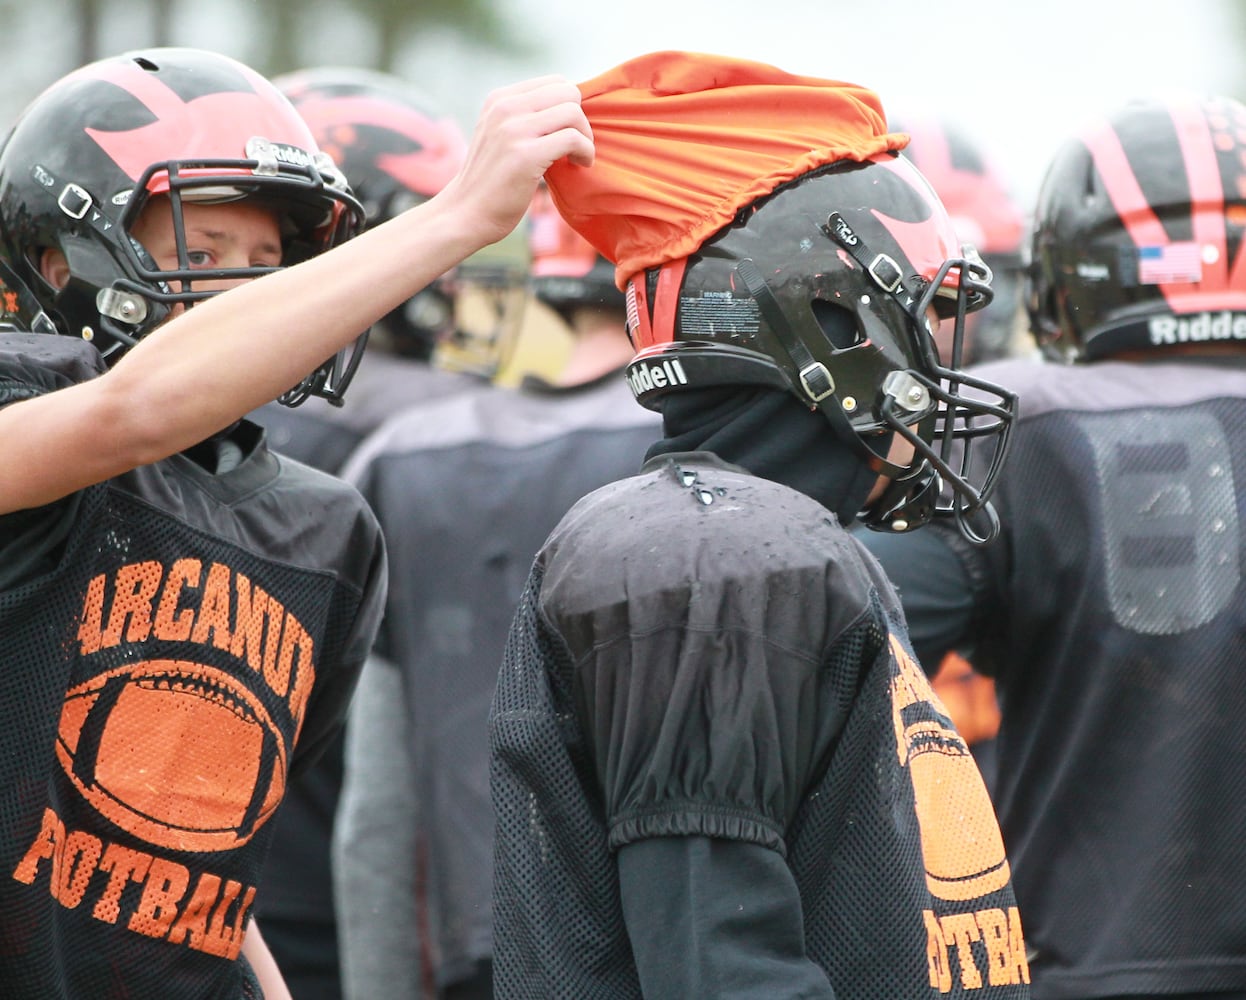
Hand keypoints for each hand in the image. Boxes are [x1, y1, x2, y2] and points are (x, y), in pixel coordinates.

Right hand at [439, 75, 593, 246]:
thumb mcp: (499, 136)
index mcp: (499, 99)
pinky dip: (585, 152)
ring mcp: (514, 130)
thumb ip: (524, 118)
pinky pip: (573, 139)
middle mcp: (505, 108)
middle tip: (576, 146)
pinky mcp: (526, 155)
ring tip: (579, 157)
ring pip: (573, 113)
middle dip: (581, 120)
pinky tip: (580, 165)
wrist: (466, 214)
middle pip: (568, 93)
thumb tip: (570, 106)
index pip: (554, 82)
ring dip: (586, 137)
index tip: (567, 132)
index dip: (569, 106)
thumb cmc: (491, 182)